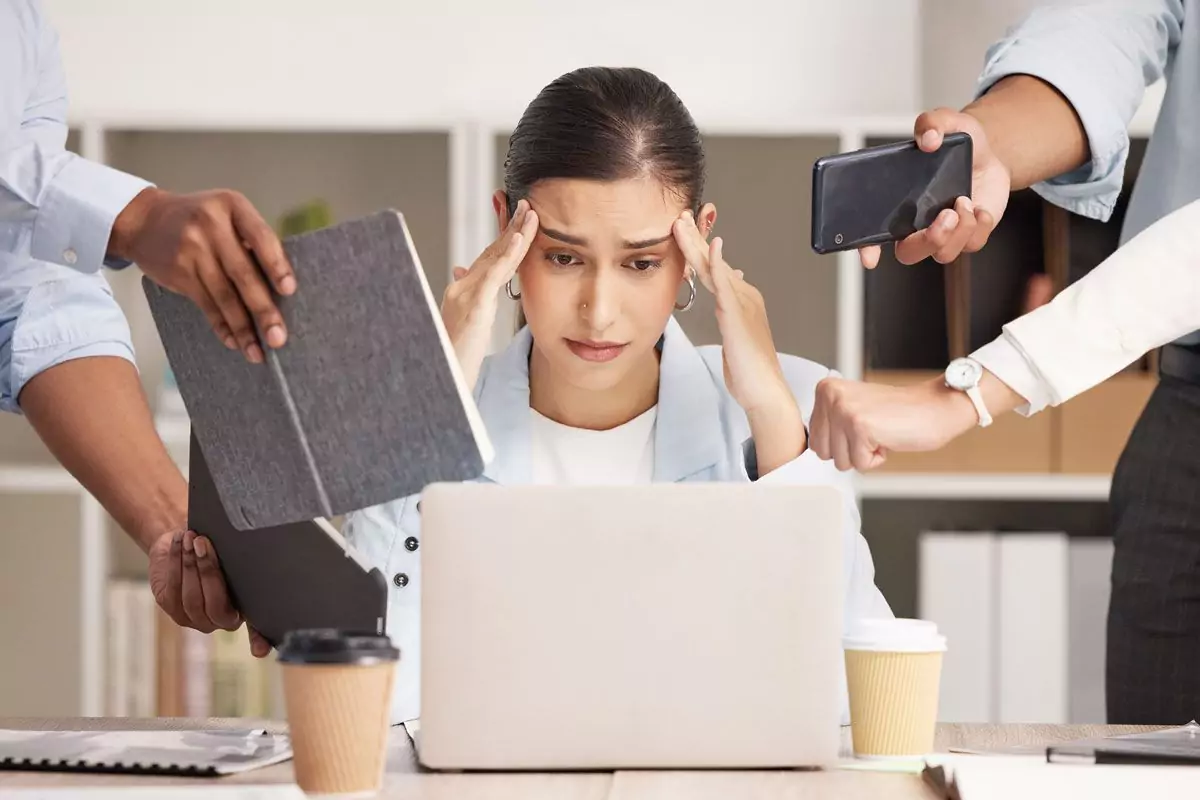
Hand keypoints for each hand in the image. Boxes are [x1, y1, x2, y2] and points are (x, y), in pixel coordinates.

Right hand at [109, 188, 296, 363]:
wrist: (143, 220)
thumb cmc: (198, 220)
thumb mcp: (226, 214)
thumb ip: (250, 240)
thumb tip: (280, 289)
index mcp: (233, 206)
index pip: (261, 237)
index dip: (276, 265)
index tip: (289, 290)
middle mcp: (212, 225)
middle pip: (243, 273)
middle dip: (263, 310)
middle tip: (278, 337)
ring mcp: (192, 249)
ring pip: (224, 295)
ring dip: (243, 328)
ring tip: (258, 352)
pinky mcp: (179, 271)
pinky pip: (206, 304)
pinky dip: (222, 326)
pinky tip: (234, 341)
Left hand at [148, 529, 270, 657]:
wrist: (188, 540)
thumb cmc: (219, 549)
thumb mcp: (236, 559)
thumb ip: (247, 569)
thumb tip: (279, 563)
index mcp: (243, 612)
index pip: (255, 630)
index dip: (258, 641)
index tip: (261, 651)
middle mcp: (218, 622)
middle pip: (213, 605)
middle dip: (207, 571)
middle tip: (205, 543)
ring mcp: (192, 617)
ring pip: (190, 597)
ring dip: (189, 565)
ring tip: (192, 538)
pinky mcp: (169, 606)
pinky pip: (172, 588)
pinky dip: (175, 562)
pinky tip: (180, 543)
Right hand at [441, 198, 537, 389]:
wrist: (438, 381)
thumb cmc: (453, 357)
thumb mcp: (463, 323)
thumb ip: (468, 296)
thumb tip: (461, 268)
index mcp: (464, 292)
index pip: (488, 258)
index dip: (504, 235)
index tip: (519, 216)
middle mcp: (462, 288)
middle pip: (492, 252)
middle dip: (512, 227)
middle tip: (529, 205)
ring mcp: (465, 296)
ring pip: (494, 258)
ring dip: (514, 233)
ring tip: (530, 214)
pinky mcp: (473, 307)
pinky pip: (494, 276)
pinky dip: (508, 255)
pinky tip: (520, 238)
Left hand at [672, 210, 789, 413]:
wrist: (764, 390)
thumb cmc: (749, 368)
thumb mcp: (736, 334)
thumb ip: (730, 310)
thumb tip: (730, 286)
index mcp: (740, 300)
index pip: (714, 268)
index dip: (698, 247)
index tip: (682, 229)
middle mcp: (743, 296)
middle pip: (712, 261)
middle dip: (695, 237)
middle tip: (679, 214)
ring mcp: (742, 304)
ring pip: (714, 267)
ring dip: (697, 243)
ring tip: (682, 223)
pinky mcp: (738, 316)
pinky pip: (726, 285)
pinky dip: (718, 264)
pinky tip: (713, 247)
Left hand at [809, 376, 977, 470]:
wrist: (935, 407)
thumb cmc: (898, 413)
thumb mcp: (852, 408)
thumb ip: (829, 422)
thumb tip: (813, 447)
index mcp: (825, 389)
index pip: (814, 439)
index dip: (841, 443)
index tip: (862, 426)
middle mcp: (830, 396)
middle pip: (822, 453)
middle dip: (849, 451)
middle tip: (872, 431)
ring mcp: (844, 411)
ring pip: (840, 461)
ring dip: (863, 454)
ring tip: (880, 433)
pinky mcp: (860, 427)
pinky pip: (860, 464)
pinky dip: (876, 459)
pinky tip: (888, 438)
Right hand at [859, 108, 1010, 267]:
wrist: (988, 154)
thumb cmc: (957, 146)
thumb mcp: (943, 122)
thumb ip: (932, 124)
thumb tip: (929, 139)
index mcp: (896, 205)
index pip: (871, 234)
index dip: (866, 248)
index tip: (870, 257)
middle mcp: (915, 226)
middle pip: (909, 253)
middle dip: (930, 240)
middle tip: (946, 215)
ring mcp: (943, 234)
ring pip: (943, 253)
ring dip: (959, 230)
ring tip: (965, 201)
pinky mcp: (968, 236)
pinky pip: (972, 244)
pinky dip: (980, 226)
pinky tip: (979, 207)